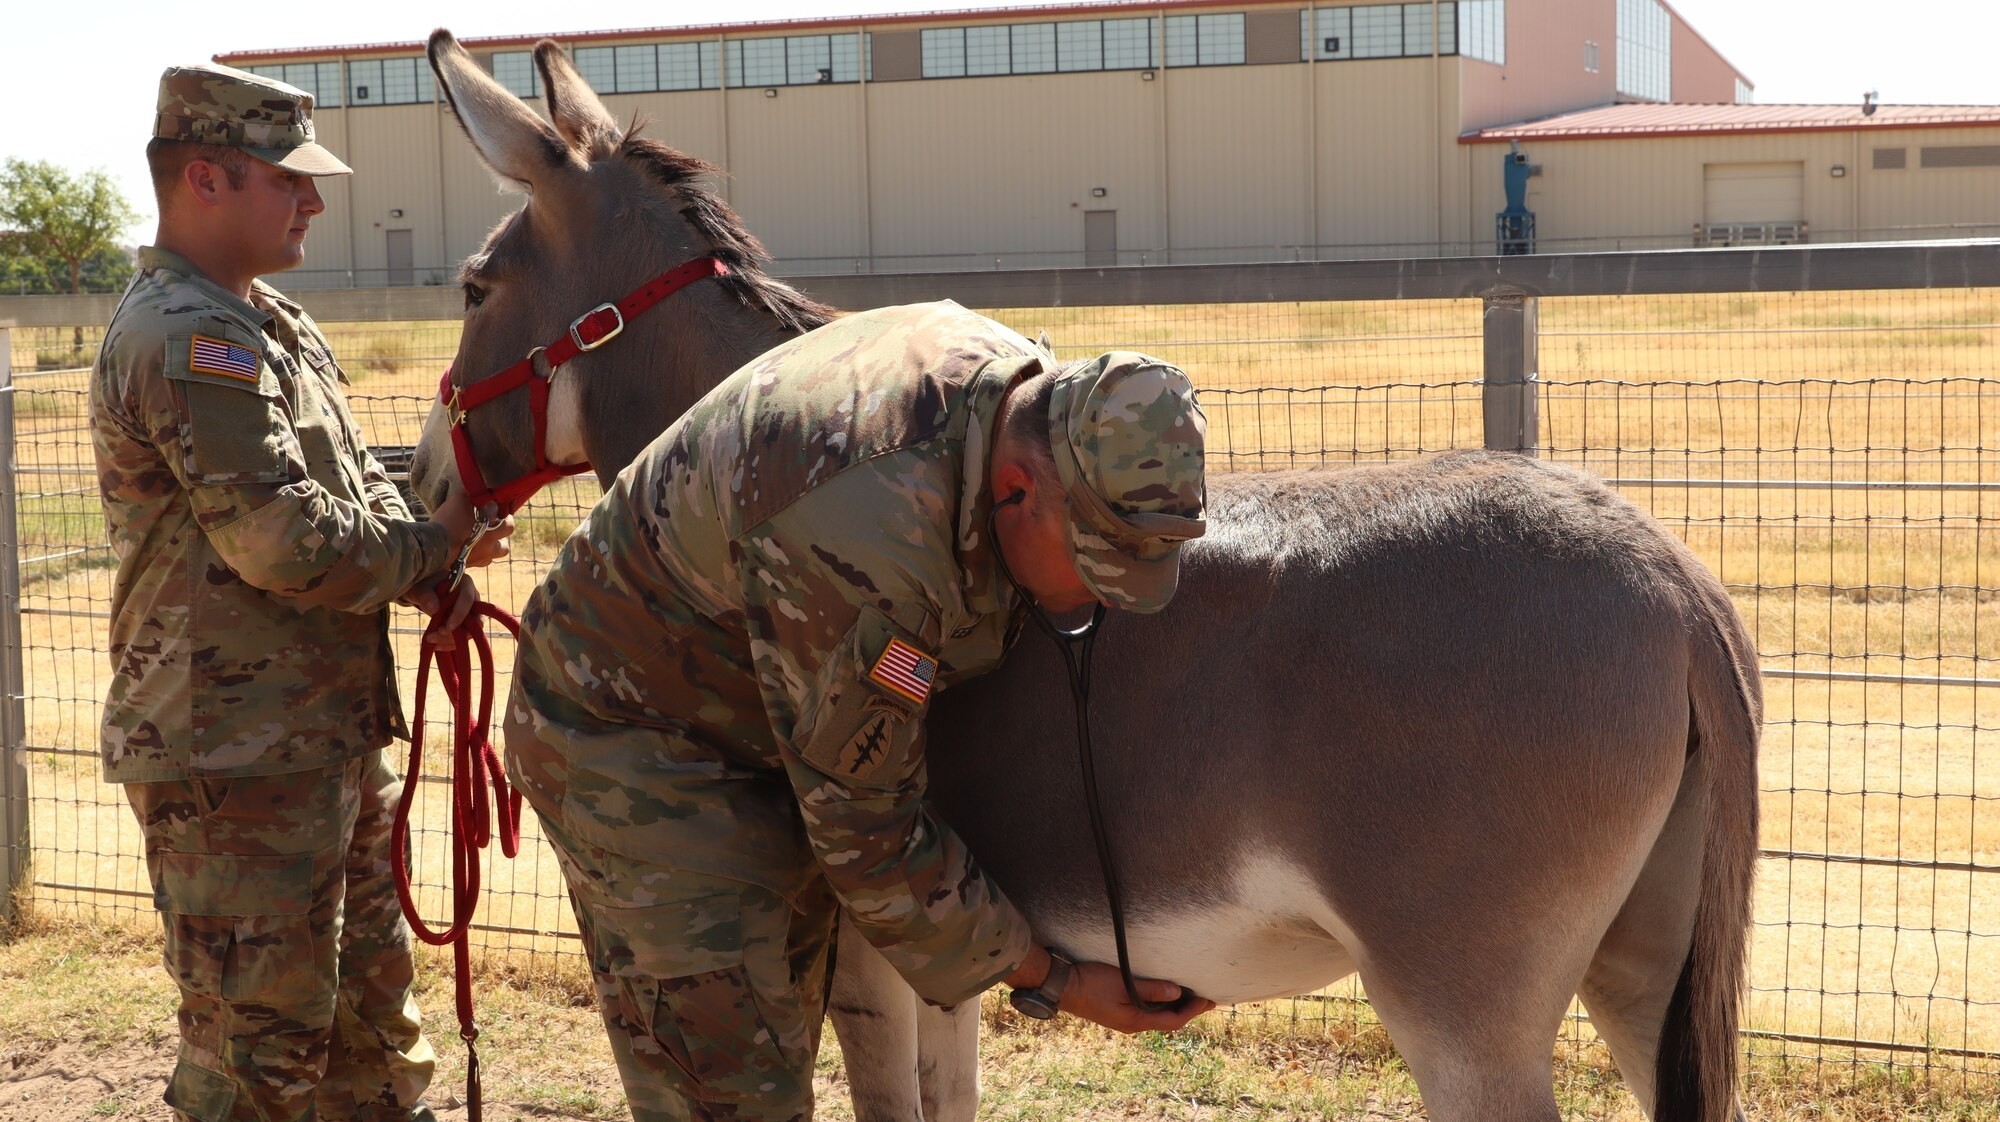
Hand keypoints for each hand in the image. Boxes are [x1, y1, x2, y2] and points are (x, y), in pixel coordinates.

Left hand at [404, 576, 479, 649]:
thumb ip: (425, 596)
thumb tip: (433, 609)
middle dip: (455, 632)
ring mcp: (471, 613)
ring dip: (450, 640)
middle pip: (474, 620)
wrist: (426, 592)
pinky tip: (435, 646)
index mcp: (465, 584)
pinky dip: (449, 643)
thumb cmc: (425, 586)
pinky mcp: (466, 624)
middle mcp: (473, 599)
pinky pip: (463, 637)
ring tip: (431, 640)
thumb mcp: (420, 589)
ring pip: (469, 631)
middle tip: (434, 637)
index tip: (445, 629)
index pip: (467, 600)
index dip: (459, 615)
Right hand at [426, 489, 511, 568]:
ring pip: (490, 557)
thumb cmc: (449, 522)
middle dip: (500, 539)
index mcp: (492, 533)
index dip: (505, 518)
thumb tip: (486, 499)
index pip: (509, 525)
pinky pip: (476, 563)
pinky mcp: (465, 568)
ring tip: (478, 541)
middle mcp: (489, 549)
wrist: (432, 546)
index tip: (496, 512)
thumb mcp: (460, 501)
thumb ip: (475, 499)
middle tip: (490, 530)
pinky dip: (474, 557)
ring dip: (488, 550)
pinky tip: (465, 549)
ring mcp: (478, 561)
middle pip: (504, 547)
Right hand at [1006, 946, 1213, 1033]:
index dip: (1192, 1011)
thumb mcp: (1124, 983)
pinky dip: (1161, 1004)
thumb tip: (1177, 994)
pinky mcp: (1118, 1011)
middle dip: (1188, 1011)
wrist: (1062, 985)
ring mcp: (1124, 1019)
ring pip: (1157, 1017)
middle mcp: (1132, 1025)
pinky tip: (1164, 994)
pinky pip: (1147, 1012)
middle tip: (1206, 1000)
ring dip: (1175, 1008)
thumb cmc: (1091, 982)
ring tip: (1190, 996)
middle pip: (1167, 1021)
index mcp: (1135, 1022)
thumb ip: (1151, 989)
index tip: (1208, 1000)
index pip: (1173, 1021)